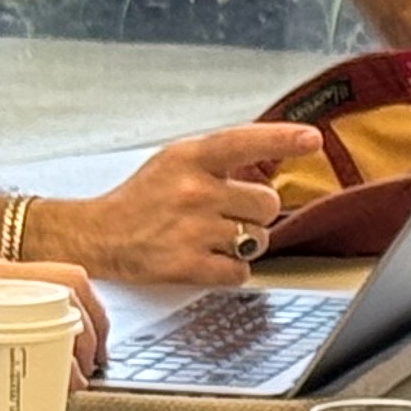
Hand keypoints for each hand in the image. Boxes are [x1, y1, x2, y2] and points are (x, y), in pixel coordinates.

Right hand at [47, 124, 321, 286]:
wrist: (99, 236)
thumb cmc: (143, 198)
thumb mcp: (176, 161)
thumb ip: (220, 159)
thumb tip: (275, 159)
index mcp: (190, 157)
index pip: (244, 141)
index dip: (283, 138)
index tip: (311, 139)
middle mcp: (193, 191)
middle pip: (267, 203)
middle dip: (255, 211)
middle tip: (226, 214)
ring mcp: (192, 230)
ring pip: (258, 239)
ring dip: (244, 243)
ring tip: (212, 237)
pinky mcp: (187, 266)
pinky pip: (240, 272)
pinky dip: (230, 270)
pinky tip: (207, 259)